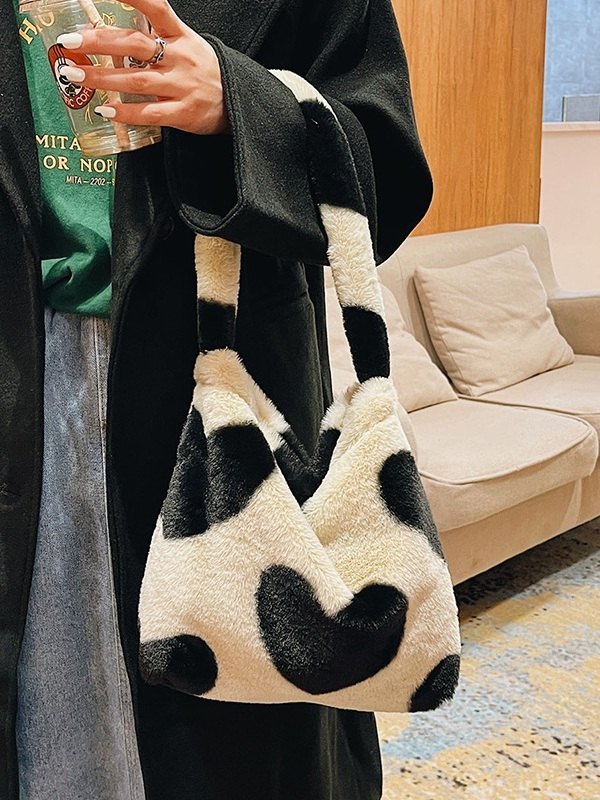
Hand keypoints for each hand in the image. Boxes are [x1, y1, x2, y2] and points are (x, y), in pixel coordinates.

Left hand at [57, 0, 229, 134]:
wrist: (238, 104)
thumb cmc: (204, 72)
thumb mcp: (187, 44)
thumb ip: (156, 36)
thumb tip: (113, 32)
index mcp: (181, 36)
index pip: (156, 8)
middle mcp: (180, 58)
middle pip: (135, 44)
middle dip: (100, 41)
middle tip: (71, 41)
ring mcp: (182, 87)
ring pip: (136, 81)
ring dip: (102, 78)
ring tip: (75, 74)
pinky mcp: (183, 113)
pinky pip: (149, 113)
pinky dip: (124, 112)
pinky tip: (105, 109)